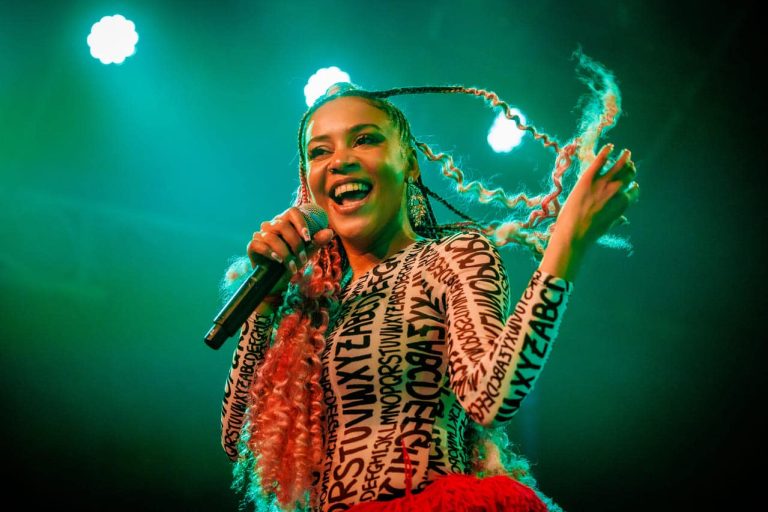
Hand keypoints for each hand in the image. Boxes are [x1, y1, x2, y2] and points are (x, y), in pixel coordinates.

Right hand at [247, 206, 335, 294]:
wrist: (277, 281)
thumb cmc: (292, 263)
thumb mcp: (307, 253)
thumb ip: (317, 242)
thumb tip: (330, 232)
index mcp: (285, 222)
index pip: (292, 211)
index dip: (301, 222)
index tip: (308, 238)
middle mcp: (271, 225)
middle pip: (282, 225)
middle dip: (295, 243)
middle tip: (303, 259)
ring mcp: (260, 235)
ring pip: (271, 236)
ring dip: (285, 253)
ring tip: (292, 266)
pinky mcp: (252, 246)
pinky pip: (258, 244)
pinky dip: (270, 253)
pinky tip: (278, 261)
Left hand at [539, 143, 638, 280]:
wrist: (573, 232)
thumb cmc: (589, 233)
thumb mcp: (607, 226)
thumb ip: (617, 220)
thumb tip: (624, 221)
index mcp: (623, 204)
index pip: (633, 191)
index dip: (633, 186)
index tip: (633, 184)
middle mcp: (616, 191)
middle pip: (628, 175)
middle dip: (630, 169)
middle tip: (630, 163)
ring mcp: (603, 183)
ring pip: (619, 165)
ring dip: (624, 158)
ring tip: (626, 152)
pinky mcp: (588, 178)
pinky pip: (600, 161)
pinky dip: (606, 152)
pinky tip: (610, 146)